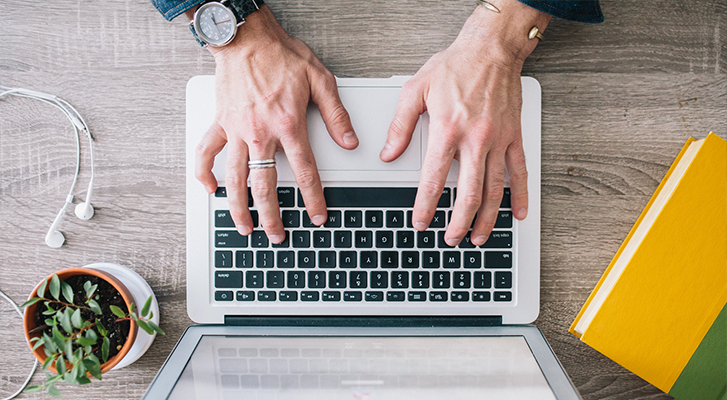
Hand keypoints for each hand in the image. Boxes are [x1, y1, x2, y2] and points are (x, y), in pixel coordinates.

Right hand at [193, 6, 357, 242]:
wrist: (247, 37)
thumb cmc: (282, 55)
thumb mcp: (320, 80)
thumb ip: (335, 114)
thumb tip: (349, 141)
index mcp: (288, 125)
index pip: (304, 172)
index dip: (313, 198)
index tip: (317, 216)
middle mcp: (260, 133)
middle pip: (265, 185)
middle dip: (272, 216)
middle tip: (277, 235)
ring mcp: (236, 130)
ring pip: (234, 178)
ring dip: (239, 207)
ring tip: (244, 227)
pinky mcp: (220, 122)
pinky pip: (206, 152)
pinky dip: (204, 173)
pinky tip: (209, 189)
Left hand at [380, 0, 549, 245]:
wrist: (491, 48)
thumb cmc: (454, 66)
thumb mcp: (415, 90)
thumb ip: (400, 126)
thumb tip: (389, 154)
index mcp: (447, 130)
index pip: (433, 180)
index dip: (425, 206)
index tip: (420, 222)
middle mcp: (475, 139)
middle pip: (467, 193)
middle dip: (458, 222)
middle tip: (451, 239)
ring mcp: (498, 140)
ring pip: (494, 189)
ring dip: (485, 217)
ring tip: (478, 237)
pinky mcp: (514, 136)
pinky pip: (520, 171)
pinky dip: (520, 195)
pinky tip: (517, 214)